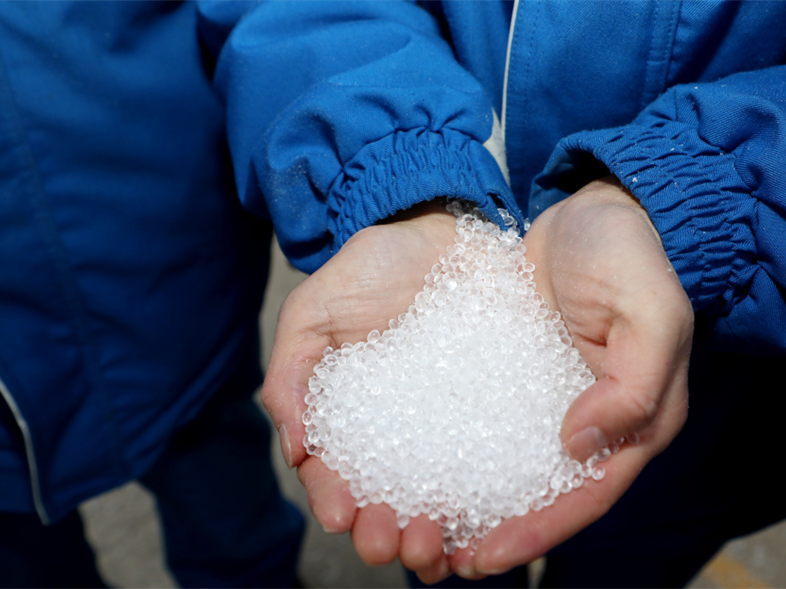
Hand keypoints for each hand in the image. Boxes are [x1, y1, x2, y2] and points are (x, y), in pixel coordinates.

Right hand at [261, 201, 458, 583]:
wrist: (439, 232)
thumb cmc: (370, 270)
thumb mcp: (313, 313)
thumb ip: (291, 375)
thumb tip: (292, 446)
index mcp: (348, 421)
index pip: (334, 477)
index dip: (333, 501)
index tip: (341, 513)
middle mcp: (397, 436)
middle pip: (386, 502)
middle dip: (382, 534)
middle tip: (387, 541)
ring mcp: (447, 430)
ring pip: (437, 499)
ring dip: (432, 535)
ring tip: (435, 544)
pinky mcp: (494, 414)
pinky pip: (492, 466)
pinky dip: (486, 504)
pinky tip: (485, 522)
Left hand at [450, 176, 693, 577]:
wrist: (600, 207)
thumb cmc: (633, 256)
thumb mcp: (649, 313)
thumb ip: (630, 385)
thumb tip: (577, 444)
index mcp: (637, 419)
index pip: (586, 494)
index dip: (538, 531)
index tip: (485, 557)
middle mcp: (594, 419)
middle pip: (546, 494)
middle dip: (498, 531)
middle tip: (442, 559)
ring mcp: (554, 397)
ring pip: (514, 465)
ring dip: (474, 500)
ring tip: (422, 525)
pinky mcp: (520, 373)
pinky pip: (490, 420)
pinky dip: (462, 448)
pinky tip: (422, 463)